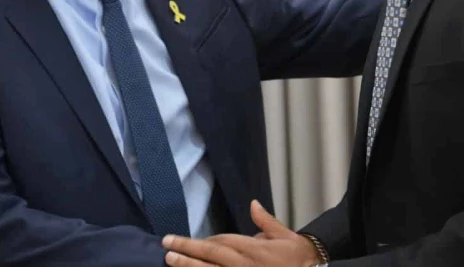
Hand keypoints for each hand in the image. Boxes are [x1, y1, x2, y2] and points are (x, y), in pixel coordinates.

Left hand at [163, 200, 321, 266]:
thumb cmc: (297, 257)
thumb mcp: (284, 235)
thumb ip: (265, 221)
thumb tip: (253, 203)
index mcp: (254, 248)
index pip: (223, 242)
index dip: (204, 242)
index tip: (189, 242)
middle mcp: (245, 264)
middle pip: (212, 255)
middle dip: (187, 249)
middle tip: (166, 244)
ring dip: (189, 266)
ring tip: (170, 261)